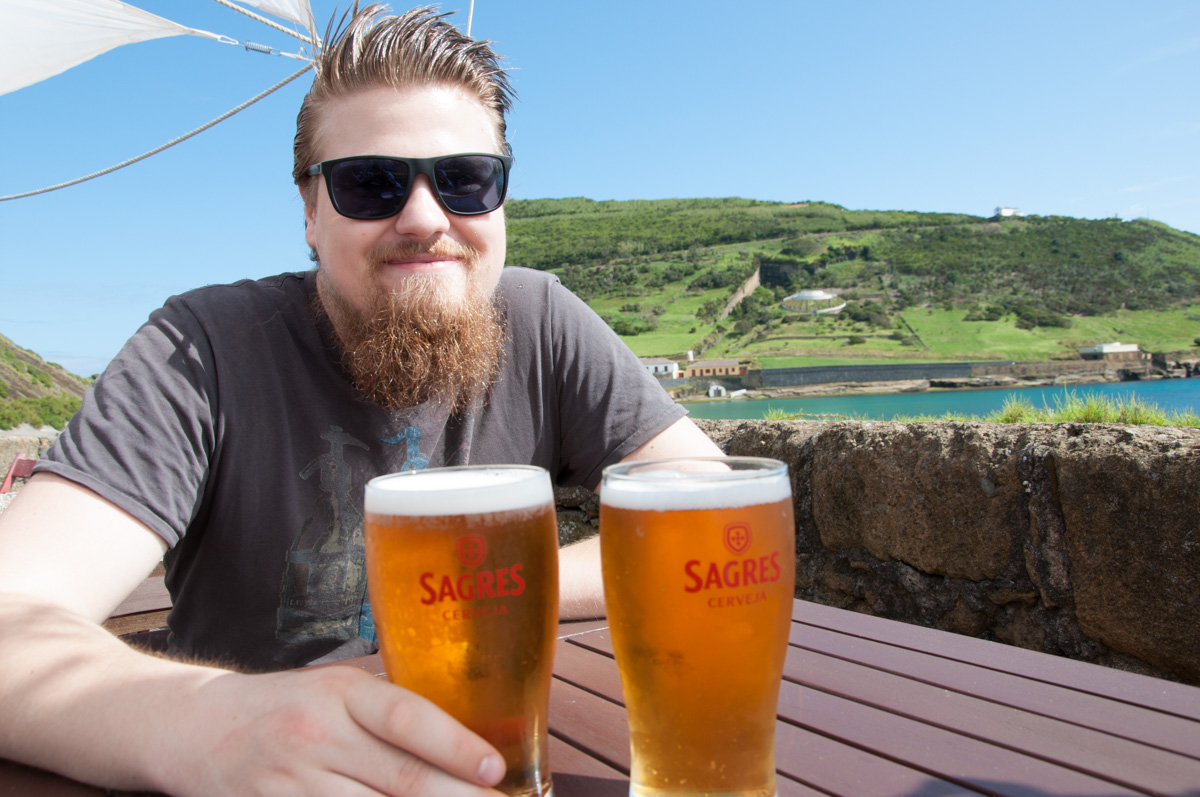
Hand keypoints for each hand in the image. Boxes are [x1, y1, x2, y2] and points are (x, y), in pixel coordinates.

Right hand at [164, 665, 506, 796]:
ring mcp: (292, 783)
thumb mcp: (334, 687)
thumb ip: (388, 706)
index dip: (454, 744)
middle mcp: (317, 735)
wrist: (192, 727)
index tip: (494, 768)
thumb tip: (464, 728)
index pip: (406, 716)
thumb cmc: (284, 705)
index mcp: (341, 693)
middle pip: (400, 779)